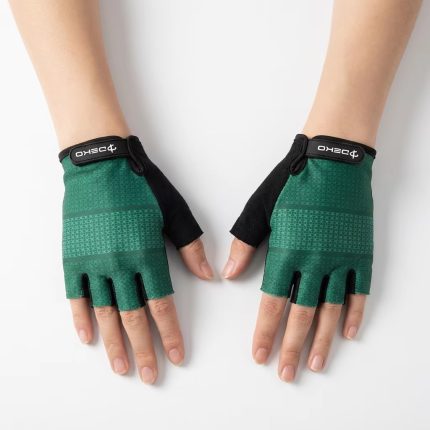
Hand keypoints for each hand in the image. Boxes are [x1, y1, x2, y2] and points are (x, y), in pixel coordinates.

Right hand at [60, 135, 212, 382]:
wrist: (101, 164)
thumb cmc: (142, 187)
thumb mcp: (174, 213)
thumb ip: (191, 248)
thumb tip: (211, 276)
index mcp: (149, 254)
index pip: (162, 304)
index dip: (170, 333)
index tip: (177, 355)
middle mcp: (121, 265)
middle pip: (134, 317)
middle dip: (145, 349)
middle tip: (150, 375)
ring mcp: (94, 262)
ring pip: (106, 312)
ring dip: (114, 343)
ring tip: (122, 367)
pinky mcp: (73, 257)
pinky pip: (76, 295)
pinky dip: (82, 318)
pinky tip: (90, 337)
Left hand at [224, 134, 374, 381]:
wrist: (333, 161)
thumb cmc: (292, 183)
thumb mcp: (260, 209)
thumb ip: (245, 245)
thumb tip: (228, 275)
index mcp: (286, 252)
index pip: (272, 302)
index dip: (265, 331)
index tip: (259, 354)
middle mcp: (314, 261)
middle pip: (302, 315)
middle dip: (292, 347)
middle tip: (286, 373)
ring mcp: (340, 259)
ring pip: (331, 310)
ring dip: (323, 340)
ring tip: (317, 364)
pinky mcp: (360, 253)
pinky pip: (360, 291)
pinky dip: (355, 313)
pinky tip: (348, 333)